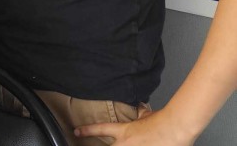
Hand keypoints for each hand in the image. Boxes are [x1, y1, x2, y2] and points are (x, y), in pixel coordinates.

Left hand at [75, 106, 195, 145]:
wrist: (175, 128)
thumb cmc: (162, 121)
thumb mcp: (146, 115)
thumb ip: (139, 114)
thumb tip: (139, 107)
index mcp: (124, 131)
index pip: (100, 129)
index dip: (87, 130)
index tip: (76, 132)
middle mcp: (124, 144)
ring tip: (131, 144)